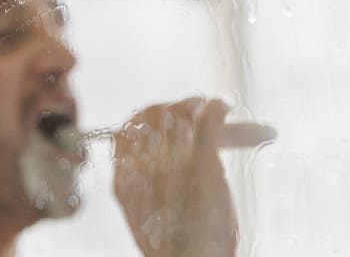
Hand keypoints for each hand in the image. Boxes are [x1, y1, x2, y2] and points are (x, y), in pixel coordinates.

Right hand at [113, 98, 273, 256]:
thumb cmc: (171, 249)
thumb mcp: (143, 218)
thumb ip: (142, 189)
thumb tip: (149, 171)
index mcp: (124, 179)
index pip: (126, 131)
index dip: (147, 120)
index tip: (166, 121)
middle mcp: (143, 163)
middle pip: (154, 115)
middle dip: (175, 109)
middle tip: (195, 111)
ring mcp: (172, 158)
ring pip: (181, 112)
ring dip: (198, 107)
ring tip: (213, 108)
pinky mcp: (201, 159)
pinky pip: (208, 118)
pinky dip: (219, 108)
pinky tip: (225, 106)